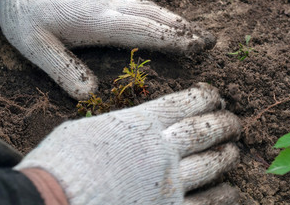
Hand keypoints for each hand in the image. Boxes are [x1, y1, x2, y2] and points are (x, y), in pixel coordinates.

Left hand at [0, 0, 215, 99]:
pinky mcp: (103, 1)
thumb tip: (89, 93)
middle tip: (210, 40)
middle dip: (184, 28)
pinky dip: (158, 15)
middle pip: (154, 16)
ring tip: (195, 31)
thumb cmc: (26, 19)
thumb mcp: (37, 48)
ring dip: (175, 20)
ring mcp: (107, 2)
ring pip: (149, 9)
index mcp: (97, 21)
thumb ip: (63, 69)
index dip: (172, 39)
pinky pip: (138, 7)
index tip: (198, 47)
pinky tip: (162, 22)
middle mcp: (108, 8)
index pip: (143, 30)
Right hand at [14, 83, 240, 204]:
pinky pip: (206, 204)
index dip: (203, 97)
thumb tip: (129, 124)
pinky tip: (231, 191)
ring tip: (235, 151)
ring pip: (211, 165)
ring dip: (227, 156)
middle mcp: (160, 150)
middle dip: (224, 124)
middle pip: (204, 131)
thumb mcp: (88, 130)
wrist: (55, 199)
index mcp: (139, 124)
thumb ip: (117, 126)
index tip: (215, 96)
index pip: (182, 104)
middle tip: (235, 122)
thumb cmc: (62, 162)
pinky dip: (223, 196)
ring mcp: (167, 182)